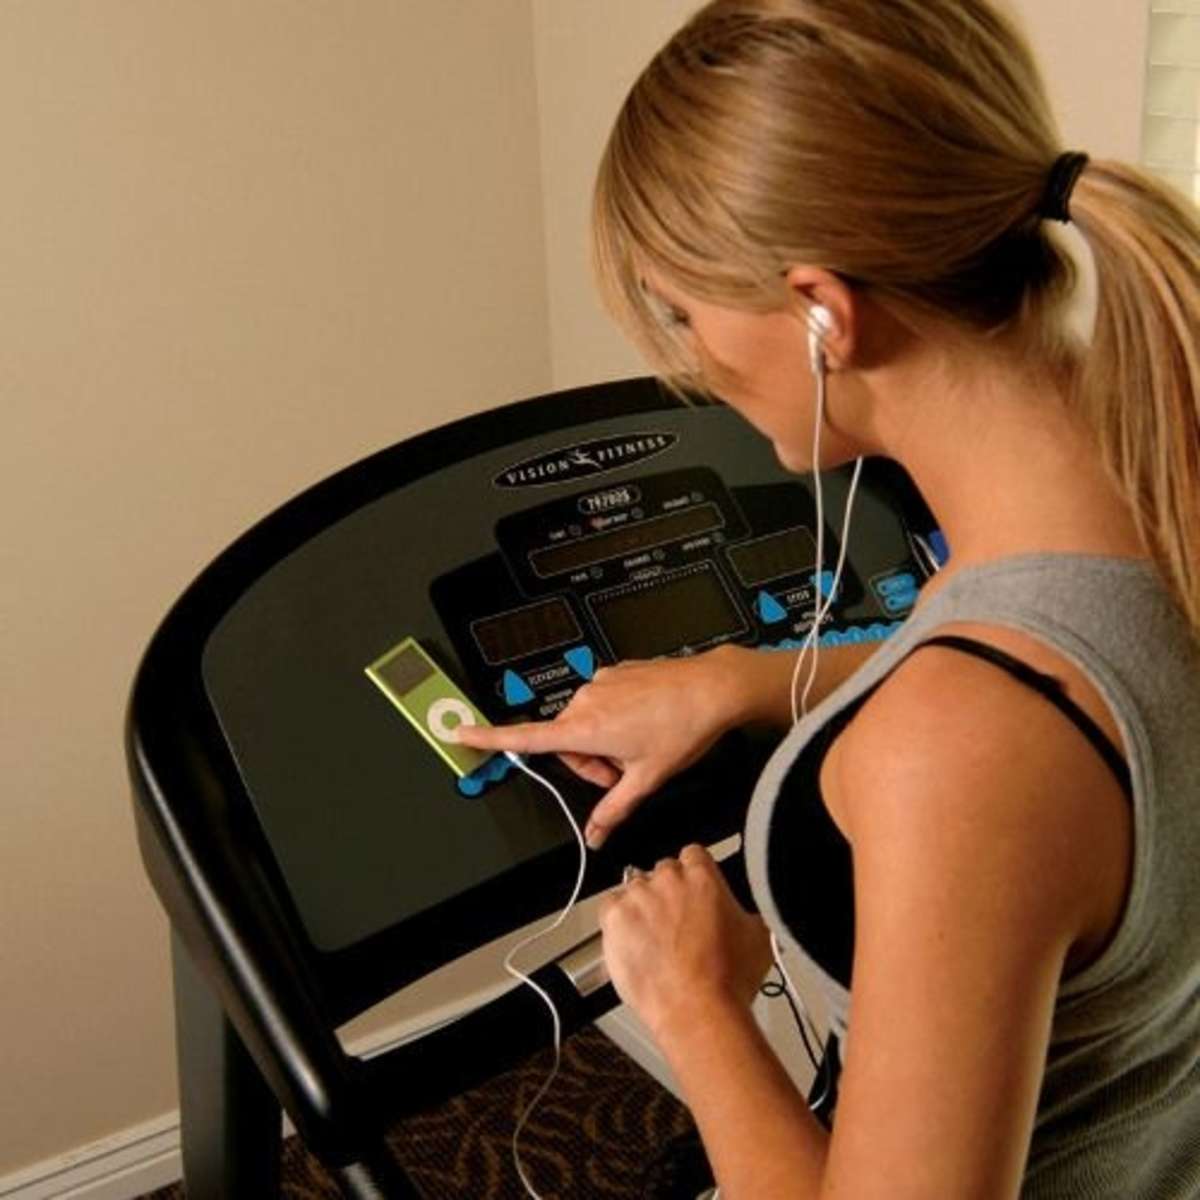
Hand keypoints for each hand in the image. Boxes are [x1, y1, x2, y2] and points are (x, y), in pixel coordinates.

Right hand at [454, 651, 741, 847]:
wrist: (711, 688)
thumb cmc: (682, 728)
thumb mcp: (646, 778)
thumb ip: (614, 808)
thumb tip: (596, 834)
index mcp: (584, 728)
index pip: (524, 736)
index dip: (488, 736)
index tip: (460, 732)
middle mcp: (585, 701)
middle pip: (566, 742)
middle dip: (590, 763)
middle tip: (624, 772)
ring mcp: (600, 684)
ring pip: (587, 724)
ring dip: (606, 742)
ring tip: (641, 746)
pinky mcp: (615, 672)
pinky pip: (604, 702)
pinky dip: (618, 719)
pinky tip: (646, 723)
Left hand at [598, 844, 771, 1040]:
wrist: (698, 1010)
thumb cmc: (725, 980)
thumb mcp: (758, 935)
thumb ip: (746, 908)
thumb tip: (746, 908)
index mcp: (702, 875)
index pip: (692, 855)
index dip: (693, 877)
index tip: (693, 894)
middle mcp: (667, 880)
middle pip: (662, 872)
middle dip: (667, 894)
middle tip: (675, 924)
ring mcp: (638, 897)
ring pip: (635, 889)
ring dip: (643, 908)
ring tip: (654, 940)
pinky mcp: (614, 917)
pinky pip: (609, 907)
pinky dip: (618, 921)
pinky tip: (633, 942)